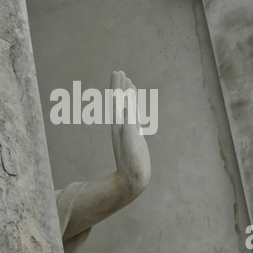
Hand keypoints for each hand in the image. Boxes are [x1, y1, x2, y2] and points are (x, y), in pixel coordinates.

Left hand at [111, 71, 150, 196]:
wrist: (132, 181)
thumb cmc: (132, 164)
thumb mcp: (131, 143)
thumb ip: (128, 126)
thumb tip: (125, 108)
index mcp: (119, 125)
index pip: (116, 101)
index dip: (117, 86)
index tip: (117, 71)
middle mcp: (121, 126)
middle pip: (120, 102)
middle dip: (120, 87)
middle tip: (120, 71)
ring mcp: (128, 131)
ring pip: (127, 109)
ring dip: (127, 96)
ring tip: (129, 83)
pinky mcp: (134, 137)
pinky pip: (134, 119)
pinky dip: (135, 110)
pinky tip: (135, 106)